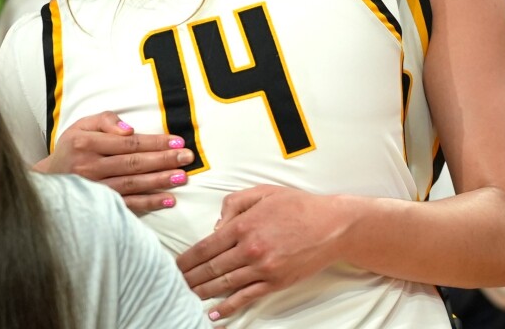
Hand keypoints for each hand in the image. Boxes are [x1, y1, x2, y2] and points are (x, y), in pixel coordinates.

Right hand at [36, 111, 194, 213]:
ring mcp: (94, 189)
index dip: (154, 142)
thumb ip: (106, 120)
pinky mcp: (99, 205)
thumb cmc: (72, 148)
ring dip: (160, 181)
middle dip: (163, 160)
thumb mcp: (82, 125)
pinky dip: (149, 203)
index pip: (128, 143)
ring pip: (132, 184)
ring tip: (182, 177)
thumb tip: (130, 130)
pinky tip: (168, 200)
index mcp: (86, 144)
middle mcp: (89, 167)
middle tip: (187, 157)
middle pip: (133, 163)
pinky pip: (127, 204)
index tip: (177, 141)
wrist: (48, 180)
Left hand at [176, 185, 347, 319]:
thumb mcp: (262, 193)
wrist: (332, 226)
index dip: (187, 259)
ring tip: (185, 296)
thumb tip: (216, 226)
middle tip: (173, 284)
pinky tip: (214, 312)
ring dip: (203, 292)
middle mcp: (250, 249)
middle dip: (189, 277)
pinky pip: (246, 297)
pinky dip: (228, 306)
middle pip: (211, 268)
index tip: (174, 266)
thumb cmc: (298, 206)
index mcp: (243, 225)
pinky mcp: (275, 282)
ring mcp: (263, 268)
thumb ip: (234, 204)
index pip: (206, 246)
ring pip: (225, 283)